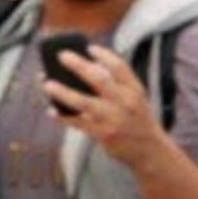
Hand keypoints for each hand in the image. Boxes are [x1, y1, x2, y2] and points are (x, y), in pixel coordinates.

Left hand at [42, 44, 167, 170]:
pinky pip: (79, 124)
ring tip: (47, 83)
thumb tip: (87, 66)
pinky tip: (51, 110)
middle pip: (99, 79)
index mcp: (134, 90)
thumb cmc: (137, 119)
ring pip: (83, 103)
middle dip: (78, 65)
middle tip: (61, 55)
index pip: (119, 67)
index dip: (103, 55)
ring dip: (63, 92)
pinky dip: (63, 117)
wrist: (150, 151)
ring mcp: (114, 119)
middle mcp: (125, 102)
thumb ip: (118, 83)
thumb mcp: (137, 98)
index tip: (89, 48)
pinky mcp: (104, 135)